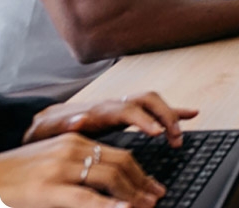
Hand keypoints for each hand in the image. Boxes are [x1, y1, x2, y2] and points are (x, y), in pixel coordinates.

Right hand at [0, 132, 165, 207]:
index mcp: (76, 141)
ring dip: (132, 194)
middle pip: (120, 163)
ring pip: (109, 177)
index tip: (153, 187)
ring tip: (146, 206)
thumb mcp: (54, 163)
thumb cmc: (18, 175)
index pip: (120, 154)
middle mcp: (72, 149)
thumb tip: (109, 184)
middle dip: (142, 183)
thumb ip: (81, 168)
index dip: (141, 172)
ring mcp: (59, 167)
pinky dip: (108, 204)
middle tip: (156, 197)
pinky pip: (84, 197)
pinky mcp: (46, 188)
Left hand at [24, 93, 197, 148]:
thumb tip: (80, 119)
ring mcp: (123, 107)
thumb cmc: (48, 130)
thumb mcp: (49, 131)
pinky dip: (174, 110)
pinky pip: (155, 109)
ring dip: (171, 116)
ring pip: (154, 102)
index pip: (127, 110)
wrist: (47, 121)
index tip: (157, 133)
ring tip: (179, 136)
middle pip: (147, 101)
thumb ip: (63, 125)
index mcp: (99, 110)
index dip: (144, 120)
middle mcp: (115, 104)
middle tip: (173, 137)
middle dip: (165, 116)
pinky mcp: (128, 114)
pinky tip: (191, 114)